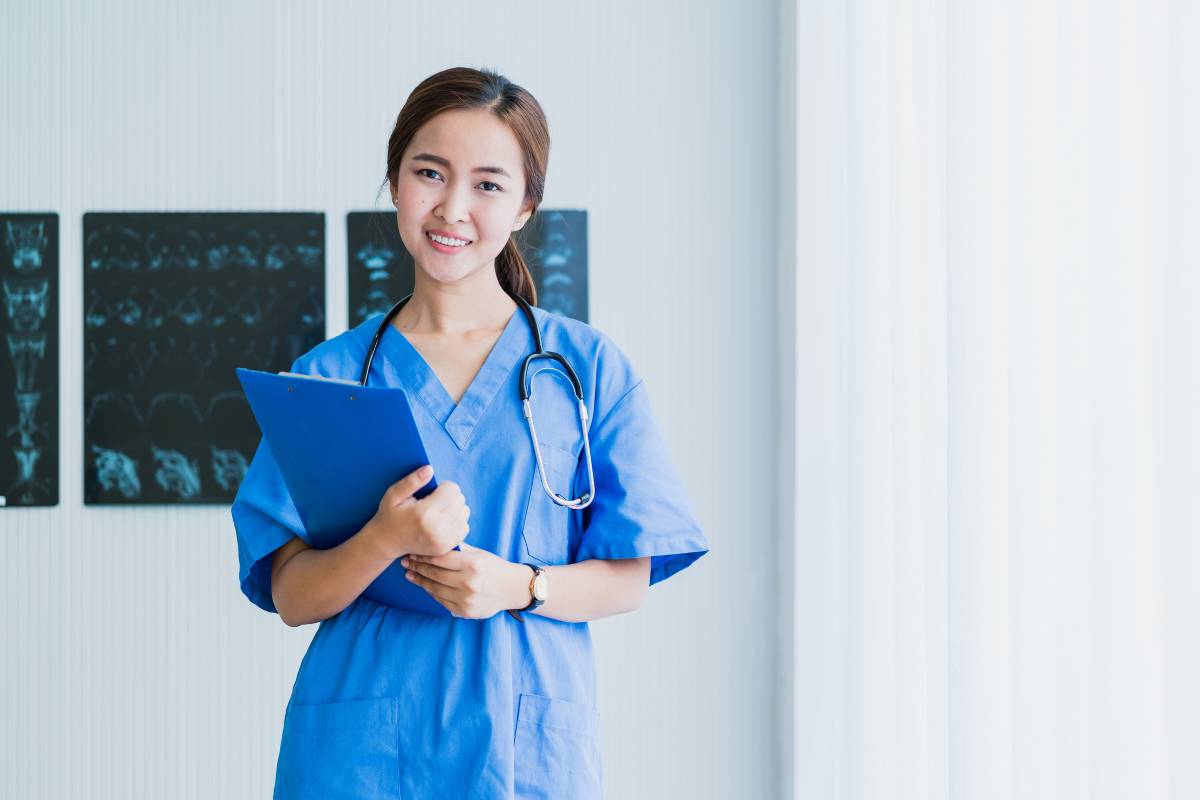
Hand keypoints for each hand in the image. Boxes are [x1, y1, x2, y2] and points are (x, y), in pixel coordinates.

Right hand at [367, 466, 469, 559]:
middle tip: (434, 501)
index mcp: (424, 513)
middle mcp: (437, 529)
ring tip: (438, 511)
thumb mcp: (394, 494)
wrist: (386, 543)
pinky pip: (465, 527)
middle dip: (449, 496)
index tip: (432, 492)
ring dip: (454, 508)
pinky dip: (457, 522)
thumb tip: (430, 469)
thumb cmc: (390, 516)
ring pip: (464, 512)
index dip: (443, 486)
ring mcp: (443, 541)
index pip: (452, 489)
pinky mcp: (446, 548)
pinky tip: (442, 522)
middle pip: (460, 500)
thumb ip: (412, 481)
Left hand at [402, 542, 531, 619]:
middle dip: (417, 566)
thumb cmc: (495, 567)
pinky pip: (441, 601)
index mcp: (473, 564)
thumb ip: (458, 549)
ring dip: (420, 580)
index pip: (440, 558)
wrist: (513, 589)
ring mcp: (466, 599)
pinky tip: (425, 585)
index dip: (423, 554)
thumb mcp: (479, 554)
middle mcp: (469, 582)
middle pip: (434, 573)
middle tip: (406, 562)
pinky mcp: (464, 611)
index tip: (413, 551)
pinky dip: (431, 592)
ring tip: (410, 574)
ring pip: (435, 588)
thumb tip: (436, 540)